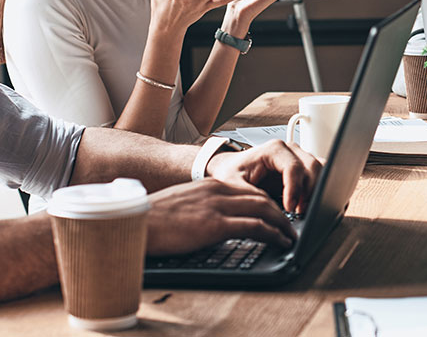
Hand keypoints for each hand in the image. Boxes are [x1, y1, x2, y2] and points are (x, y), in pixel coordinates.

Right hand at [145, 179, 295, 254]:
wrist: (136, 222)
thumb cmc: (152, 219)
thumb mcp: (182, 204)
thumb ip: (201, 207)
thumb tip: (211, 220)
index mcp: (209, 184)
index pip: (248, 189)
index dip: (266, 202)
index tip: (275, 213)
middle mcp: (217, 190)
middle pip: (261, 196)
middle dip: (280, 211)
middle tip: (290, 224)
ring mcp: (218, 206)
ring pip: (264, 209)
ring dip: (282, 223)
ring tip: (291, 235)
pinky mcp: (216, 224)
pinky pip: (255, 227)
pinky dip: (273, 234)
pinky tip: (281, 241)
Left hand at [206, 139, 322, 213]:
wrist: (230, 169)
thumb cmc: (231, 172)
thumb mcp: (234, 185)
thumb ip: (253, 196)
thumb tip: (271, 211)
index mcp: (274, 149)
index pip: (294, 168)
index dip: (295, 190)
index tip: (290, 208)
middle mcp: (290, 150)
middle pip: (313, 167)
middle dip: (309, 192)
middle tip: (298, 212)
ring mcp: (298, 157)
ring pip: (319, 170)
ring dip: (315, 191)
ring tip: (301, 209)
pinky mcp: (302, 168)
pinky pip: (319, 174)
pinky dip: (317, 189)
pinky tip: (304, 203)